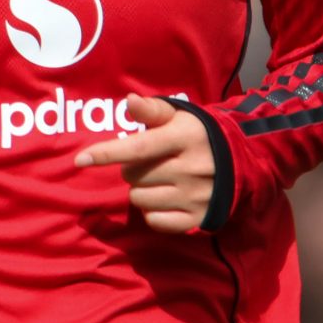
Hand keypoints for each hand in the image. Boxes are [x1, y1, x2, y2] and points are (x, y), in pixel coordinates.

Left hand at [73, 95, 214, 233]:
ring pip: (139, 199)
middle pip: (133, 175)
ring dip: (141, 190)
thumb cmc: (198, 135)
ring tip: (159, 179)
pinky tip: (165, 198)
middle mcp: (191, 168)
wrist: (241, 162)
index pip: (138, 148)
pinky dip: (153, 212)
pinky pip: (155, 221)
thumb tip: (129, 100)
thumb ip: (152, 110)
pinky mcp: (199, 218)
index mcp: (184, 138)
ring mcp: (196, 196)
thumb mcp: (179, 116)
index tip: (80, 159)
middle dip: (132, 168)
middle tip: (150, 162)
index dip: (107, 153)